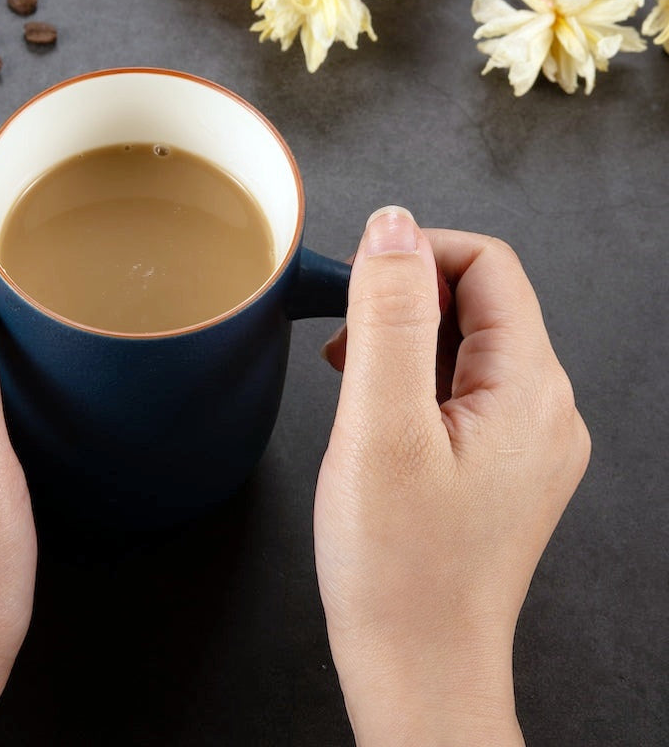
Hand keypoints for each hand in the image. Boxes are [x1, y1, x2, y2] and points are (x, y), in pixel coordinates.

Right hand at [314, 207, 589, 746]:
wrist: (417, 667)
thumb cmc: (397, 569)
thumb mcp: (380, 426)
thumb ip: (388, 315)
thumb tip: (392, 226)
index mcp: (531, 388)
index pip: (486, 263)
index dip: (415, 257)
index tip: (357, 290)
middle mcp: (546, 408)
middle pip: (478, 300)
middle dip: (403, 306)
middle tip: (347, 356)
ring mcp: (529, 440)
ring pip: (465, 344)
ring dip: (402, 345)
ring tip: (356, 392)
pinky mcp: (502, 463)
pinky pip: (462, 389)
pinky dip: (412, 383)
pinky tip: (377, 419)